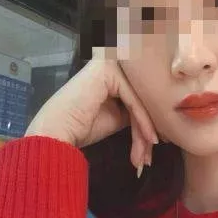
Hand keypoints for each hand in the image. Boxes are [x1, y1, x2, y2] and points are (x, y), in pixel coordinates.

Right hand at [25, 53, 157, 170]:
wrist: (56, 135)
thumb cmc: (81, 127)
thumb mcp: (117, 116)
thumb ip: (135, 108)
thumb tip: (161, 115)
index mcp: (112, 70)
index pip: (139, 93)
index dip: (150, 120)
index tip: (156, 145)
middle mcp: (110, 60)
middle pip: (141, 96)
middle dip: (148, 129)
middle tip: (149, 157)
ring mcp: (108, 62)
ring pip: (139, 99)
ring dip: (145, 131)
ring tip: (145, 157)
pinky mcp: (107, 70)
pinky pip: (133, 99)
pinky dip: (142, 122)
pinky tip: (148, 140)